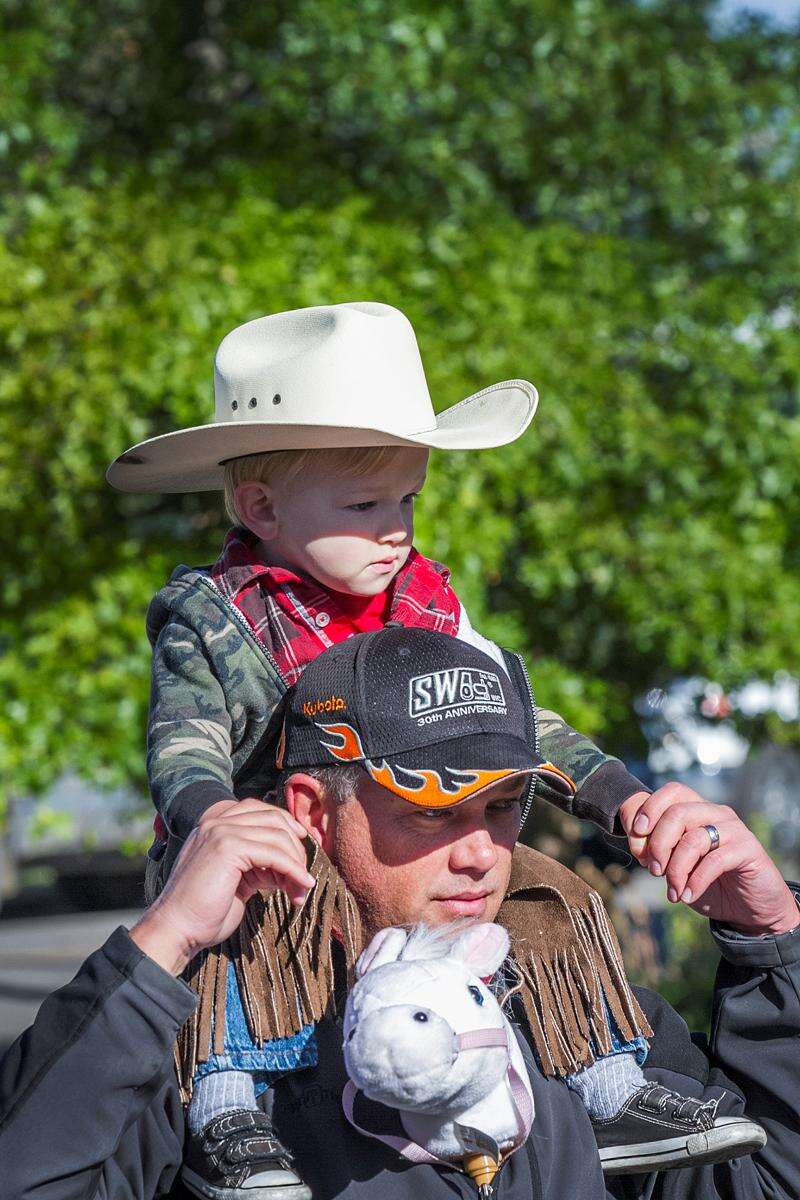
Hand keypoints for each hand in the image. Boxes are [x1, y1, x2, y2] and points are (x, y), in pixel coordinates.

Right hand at [130, 798, 314, 974]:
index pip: (259, 810)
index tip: (301, 847)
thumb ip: (257, 863)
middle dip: (295, 846)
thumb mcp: (237, 878)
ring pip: (277, 835)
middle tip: (302, 877)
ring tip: (301, 890)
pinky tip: (302, 886)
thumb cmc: (205, 912)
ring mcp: (220, 831)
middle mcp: (215, 822)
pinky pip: (274, 853)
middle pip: (273, 818)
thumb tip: (289, 862)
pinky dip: (294, 870)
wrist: (177, 929)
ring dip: (297, 863)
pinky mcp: (228, 847)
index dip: (285, 825)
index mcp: (213, 826)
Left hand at [619, 783, 798, 935]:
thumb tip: (637, 846)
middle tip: (653, 871)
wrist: (751, 909)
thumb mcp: (678, 867)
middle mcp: (717, 813)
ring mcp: (735, 829)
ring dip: (676, 869)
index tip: (637, 833)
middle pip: (678, 813)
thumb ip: (659, 853)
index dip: (650, 808)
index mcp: (699, 810)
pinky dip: (696, 881)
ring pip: (694, 838)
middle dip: (658, 844)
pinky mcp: (749, 849)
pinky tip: (687, 896)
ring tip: (672, 892)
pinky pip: (715, 860)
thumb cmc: (711, 884)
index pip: (673, 791)